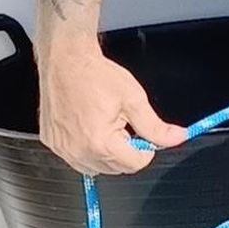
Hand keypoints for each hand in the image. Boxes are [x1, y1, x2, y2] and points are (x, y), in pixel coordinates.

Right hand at [38, 37, 185, 175]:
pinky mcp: (52, 143)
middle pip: (116, 168)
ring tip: (103, 123)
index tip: (140, 131)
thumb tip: (176, 137)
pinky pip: (77, 158)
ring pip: (97, 167)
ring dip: (106, 152)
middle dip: (124, 150)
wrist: (65, 59)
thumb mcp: (134, 99)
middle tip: (121, 122)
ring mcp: (63, 149)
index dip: (144, 147)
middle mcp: (79, 151)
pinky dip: (86, 148)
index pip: (135, 164)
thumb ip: (155, 126)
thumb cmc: (95, 75)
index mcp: (101, 143)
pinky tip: (88, 125)